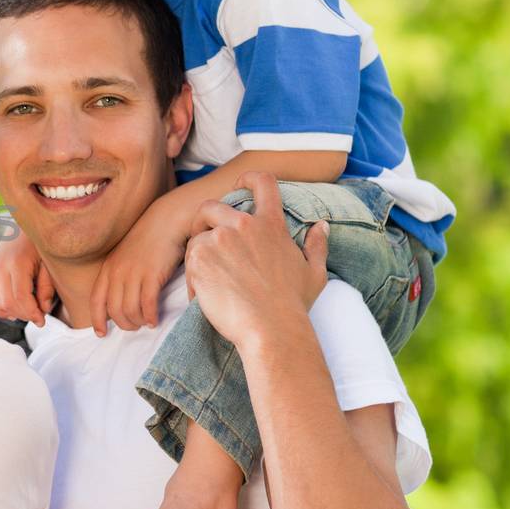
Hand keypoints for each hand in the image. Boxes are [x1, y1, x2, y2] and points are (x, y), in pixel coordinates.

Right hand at [0, 228, 55, 322]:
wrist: (21, 228)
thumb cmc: (38, 245)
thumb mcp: (48, 263)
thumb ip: (47, 287)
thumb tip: (44, 310)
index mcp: (16, 264)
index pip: (21, 298)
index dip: (32, 313)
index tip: (42, 320)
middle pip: (8, 303)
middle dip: (24, 315)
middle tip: (38, 316)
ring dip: (13, 314)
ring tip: (27, 311)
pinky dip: (0, 310)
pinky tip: (13, 310)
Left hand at [90, 191, 191, 333]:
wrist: (165, 221)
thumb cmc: (148, 240)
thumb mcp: (124, 256)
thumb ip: (119, 275)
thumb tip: (120, 298)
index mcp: (108, 268)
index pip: (96, 300)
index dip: (97, 319)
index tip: (101, 333)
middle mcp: (117, 273)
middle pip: (114, 310)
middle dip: (123, 324)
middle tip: (134, 327)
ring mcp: (134, 274)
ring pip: (129, 310)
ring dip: (137, 322)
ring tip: (145, 323)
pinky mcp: (151, 275)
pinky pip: (147, 304)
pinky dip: (150, 316)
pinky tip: (154, 320)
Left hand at [183, 172, 328, 348]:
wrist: (271, 329)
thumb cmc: (293, 305)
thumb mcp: (315, 273)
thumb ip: (317, 245)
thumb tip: (321, 226)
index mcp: (270, 224)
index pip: (262, 183)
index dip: (248, 179)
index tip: (239, 186)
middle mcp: (243, 225)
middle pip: (210, 207)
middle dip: (203, 222)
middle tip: (206, 243)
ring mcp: (219, 240)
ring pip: (196, 237)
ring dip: (198, 255)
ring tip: (211, 282)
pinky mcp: (199, 258)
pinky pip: (188, 260)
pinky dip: (193, 278)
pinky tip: (206, 296)